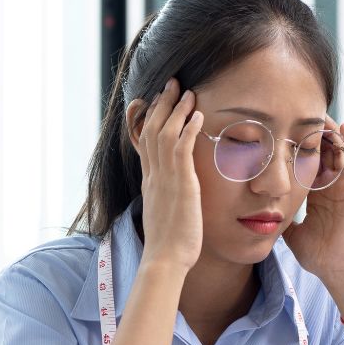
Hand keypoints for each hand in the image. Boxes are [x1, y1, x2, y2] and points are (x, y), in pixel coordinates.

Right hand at [132, 78, 205, 274]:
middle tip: (171, 85)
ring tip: (188, 91)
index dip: (150, 119)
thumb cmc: (169, 245)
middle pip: (151, 130)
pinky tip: (198, 116)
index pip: (145, 143)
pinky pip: (181, 149)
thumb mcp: (166, 215)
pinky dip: (188, 129)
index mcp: (151, 182)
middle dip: (161, 105)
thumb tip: (177, 198)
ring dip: (176, 110)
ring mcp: (164, 179)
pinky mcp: (180, 184)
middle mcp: (154, 176)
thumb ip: (170, 200)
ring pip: (164, 134)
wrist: (165, 259)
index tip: (157, 102)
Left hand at [282, 117, 343, 283]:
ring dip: (330, 133)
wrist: (340, 269)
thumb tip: (257, 210)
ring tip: (318, 114)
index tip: (280, 132)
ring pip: (340, 150)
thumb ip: (279, 217)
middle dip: (313, 134)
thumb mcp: (291, 232)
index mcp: (316, 195)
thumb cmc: (318, 255)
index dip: (296, 148)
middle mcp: (331, 187)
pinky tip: (342, 127)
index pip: (306, 163)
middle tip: (298, 114)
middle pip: (323, 151)